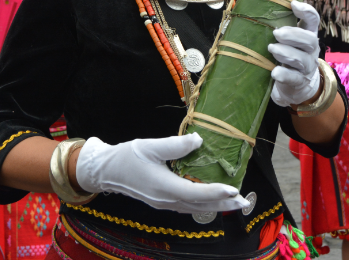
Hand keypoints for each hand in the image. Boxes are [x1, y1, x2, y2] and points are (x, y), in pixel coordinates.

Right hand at [75, 134, 248, 213]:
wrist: (105, 171)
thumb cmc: (126, 157)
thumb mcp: (150, 146)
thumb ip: (175, 145)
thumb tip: (199, 141)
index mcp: (164, 187)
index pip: (196, 193)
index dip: (216, 192)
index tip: (234, 190)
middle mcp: (166, 200)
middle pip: (200, 206)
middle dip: (224, 204)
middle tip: (244, 202)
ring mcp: (163, 203)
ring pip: (194, 208)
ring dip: (215, 205)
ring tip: (233, 202)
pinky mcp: (161, 201)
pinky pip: (186, 206)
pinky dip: (202, 204)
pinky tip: (210, 198)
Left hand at [268, 1, 320, 106]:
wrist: (297, 87)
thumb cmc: (288, 56)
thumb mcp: (289, 40)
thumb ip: (281, 27)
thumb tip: (257, 9)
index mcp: (308, 35)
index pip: (313, 20)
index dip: (306, 11)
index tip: (293, 4)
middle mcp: (311, 51)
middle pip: (310, 40)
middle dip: (293, 35)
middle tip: (276, 33)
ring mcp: (306, 68)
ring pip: (301, 59)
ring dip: (286, 53)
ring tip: (271, 48)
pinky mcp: (298, 82)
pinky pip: (294, 78)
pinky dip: (284, 74)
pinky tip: (274, 72)